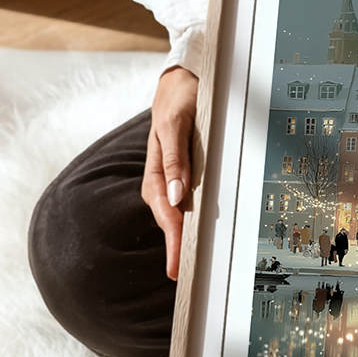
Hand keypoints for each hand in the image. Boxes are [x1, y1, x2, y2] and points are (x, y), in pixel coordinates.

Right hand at [142, 66, 198, 280]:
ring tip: (190, 266)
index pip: (165, 212)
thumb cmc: (179, 97)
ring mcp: (176, 177)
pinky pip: (188, 203)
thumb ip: (175, 156)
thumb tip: (176, 196)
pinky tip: (198, 235)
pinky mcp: (186, 174)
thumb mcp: (176, 121)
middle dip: (176, 248)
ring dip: (183, 238)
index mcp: (158, 169)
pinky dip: (191, 221)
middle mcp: (165, 178)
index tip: (176, 266)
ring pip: (178, 214)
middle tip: (184, 278)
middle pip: (170, 220)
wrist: (183, 78)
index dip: (172, 241)